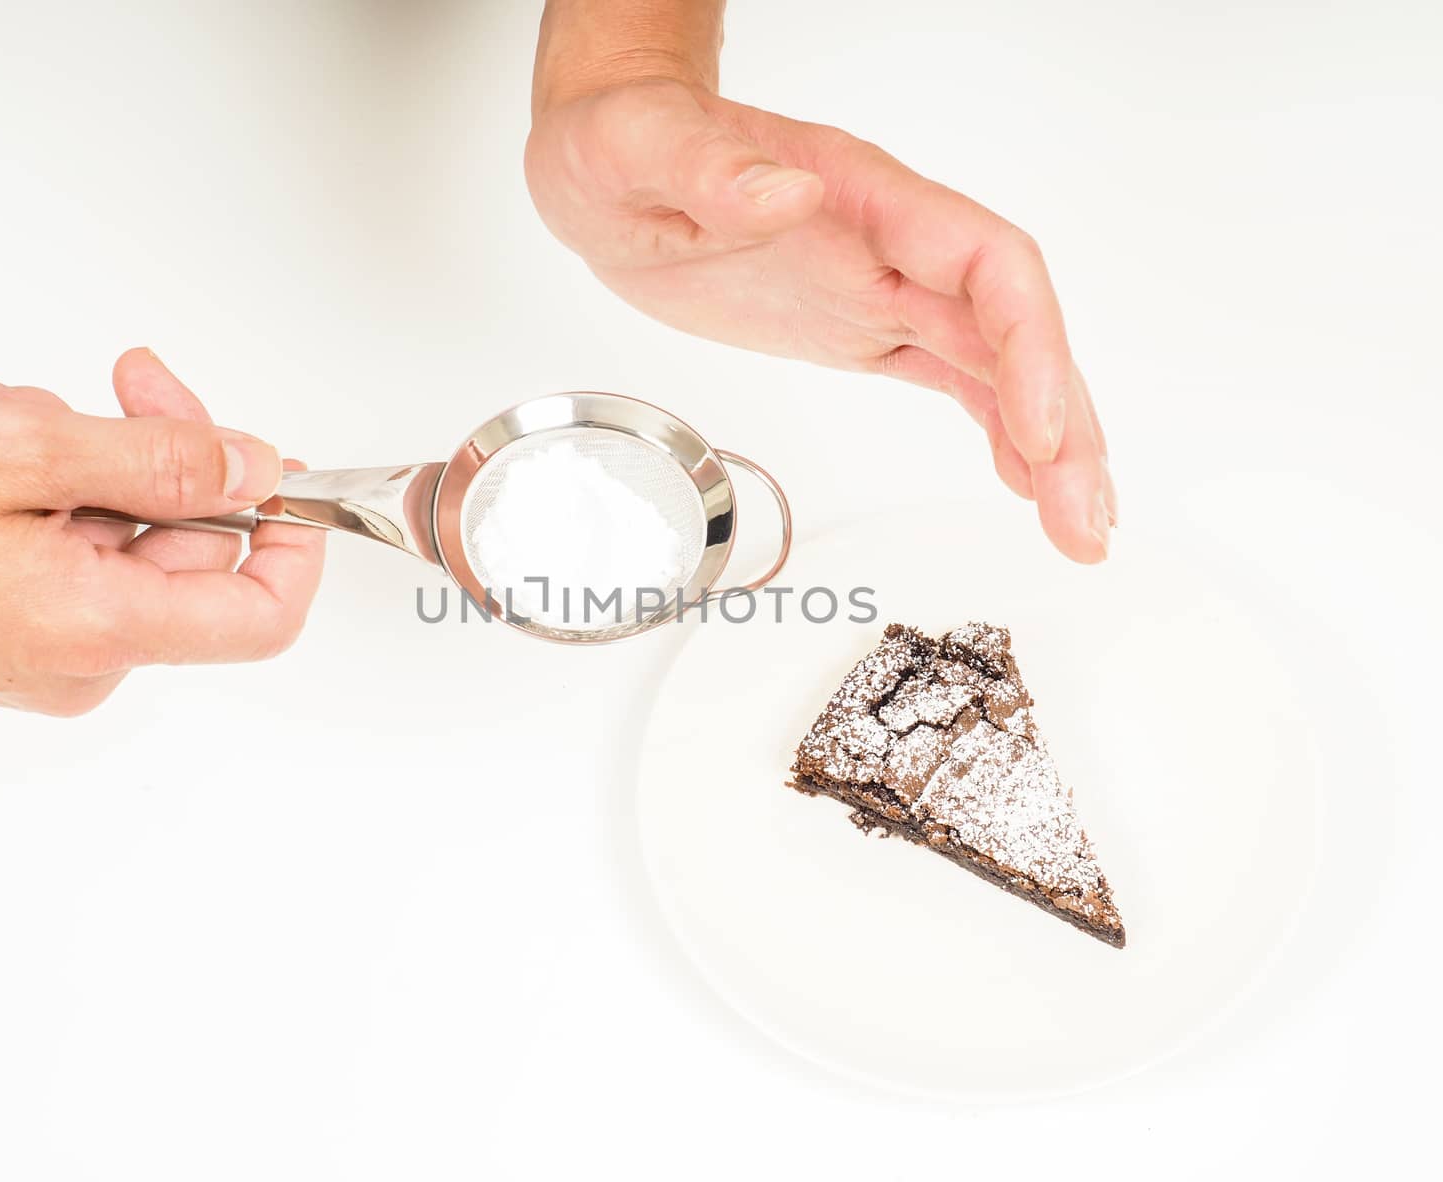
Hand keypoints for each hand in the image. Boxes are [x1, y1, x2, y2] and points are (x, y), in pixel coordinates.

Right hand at [0, 350, 325, 714]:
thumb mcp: (25, 451)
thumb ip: (162, 460)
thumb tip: (255, 468)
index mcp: (99, 628)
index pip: (262, 615)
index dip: (294, 542)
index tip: (284, 475)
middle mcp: (85, 659)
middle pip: (195, 551)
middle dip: (169, 452)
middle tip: (132, 383)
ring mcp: (51, 649)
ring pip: (131, 535)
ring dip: (93, 460)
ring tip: (14, 423)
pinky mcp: (20, 629)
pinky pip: (78, 548)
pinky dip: (55, 488)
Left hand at [524, 77, 1114, 562]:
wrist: (603, 168)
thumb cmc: (625, 141)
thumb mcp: (638, 149)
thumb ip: (714, 173)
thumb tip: (788, 194)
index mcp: (861, 198)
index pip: (986, 264)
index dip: (1031, 345)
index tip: (1042, 431)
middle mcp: (893, 244)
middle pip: (1014, 329)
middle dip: (1065, 424)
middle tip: (1088, 522)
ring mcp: (880, 288)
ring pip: (996, 365)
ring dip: (1049, 445)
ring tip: (1082, 529)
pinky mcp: (857, 326)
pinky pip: (949, 377)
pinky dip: (998, 431)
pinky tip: (1027, 482)